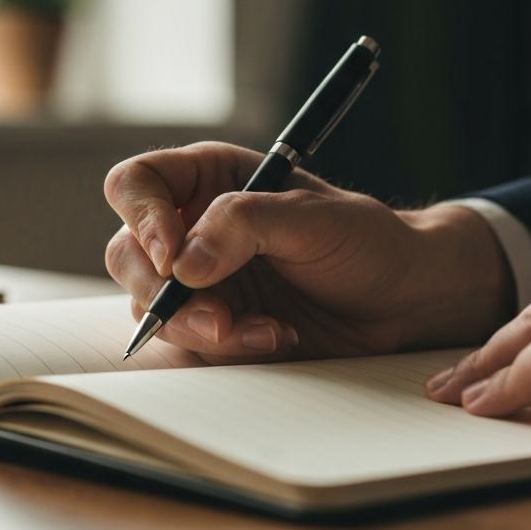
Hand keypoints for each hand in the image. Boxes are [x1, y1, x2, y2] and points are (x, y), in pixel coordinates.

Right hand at [104, 142, 513, 363]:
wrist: (402, 300)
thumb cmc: (366, 241)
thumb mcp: (314, 218)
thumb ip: (245, 225)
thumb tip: (183, 263)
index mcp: (210, 180)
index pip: (136, 184)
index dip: (141, 217)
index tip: (171, 256)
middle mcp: (193, 229)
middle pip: (128, 254)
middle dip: (164, 293)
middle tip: (217, 316)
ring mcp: (200, 282)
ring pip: (151, 308)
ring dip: (199, 327)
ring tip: (265, 332)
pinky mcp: (215, 325)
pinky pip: (188, 343)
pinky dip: (225, 349)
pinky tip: (274, 339)